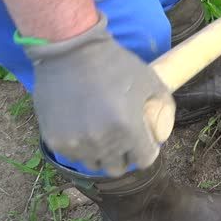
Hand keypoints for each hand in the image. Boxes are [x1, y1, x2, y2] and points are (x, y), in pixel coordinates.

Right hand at [24, 14, 174, 175]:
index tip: (146, 143)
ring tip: (104, 136)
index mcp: (128, 129)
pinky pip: (74, 155)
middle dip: (125, 156)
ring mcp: (76, 143)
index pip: (144, 160)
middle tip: (125, 140)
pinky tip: (85, 130)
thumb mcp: (150, 80)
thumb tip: (165, 128)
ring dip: (102, 155)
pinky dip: (82, 148)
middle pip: (118, 168)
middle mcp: (102, 142)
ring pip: (94, 164)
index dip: (148, 151)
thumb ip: (164, 105)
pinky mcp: (55, 140)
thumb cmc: (115, 64)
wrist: (71, 52)